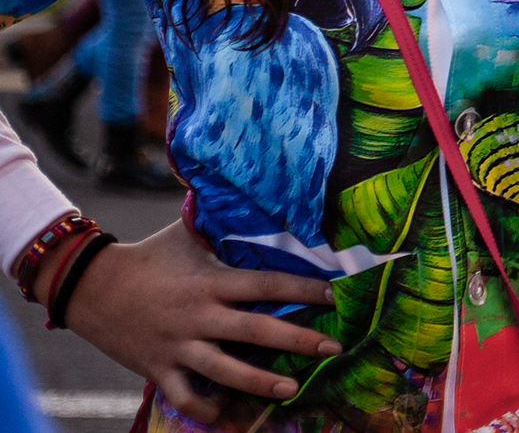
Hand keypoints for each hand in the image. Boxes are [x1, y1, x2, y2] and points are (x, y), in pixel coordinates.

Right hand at [45, 219, 339, 422]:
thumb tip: (261, 201)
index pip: (266, 285)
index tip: (332, 295)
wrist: (89, 286)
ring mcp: (176, 345)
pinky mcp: (156, 369)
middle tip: (334, 348)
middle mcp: (197, 315)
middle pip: (256, 331)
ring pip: (224, 371)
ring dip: (260, 383)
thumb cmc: (149, 256)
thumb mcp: (187, 236)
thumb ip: (222, 228)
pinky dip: (207, 408)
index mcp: (210, 281)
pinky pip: (185, 397)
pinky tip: (229, 412)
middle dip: (299, 341)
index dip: (302, 290)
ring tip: (292, 389)